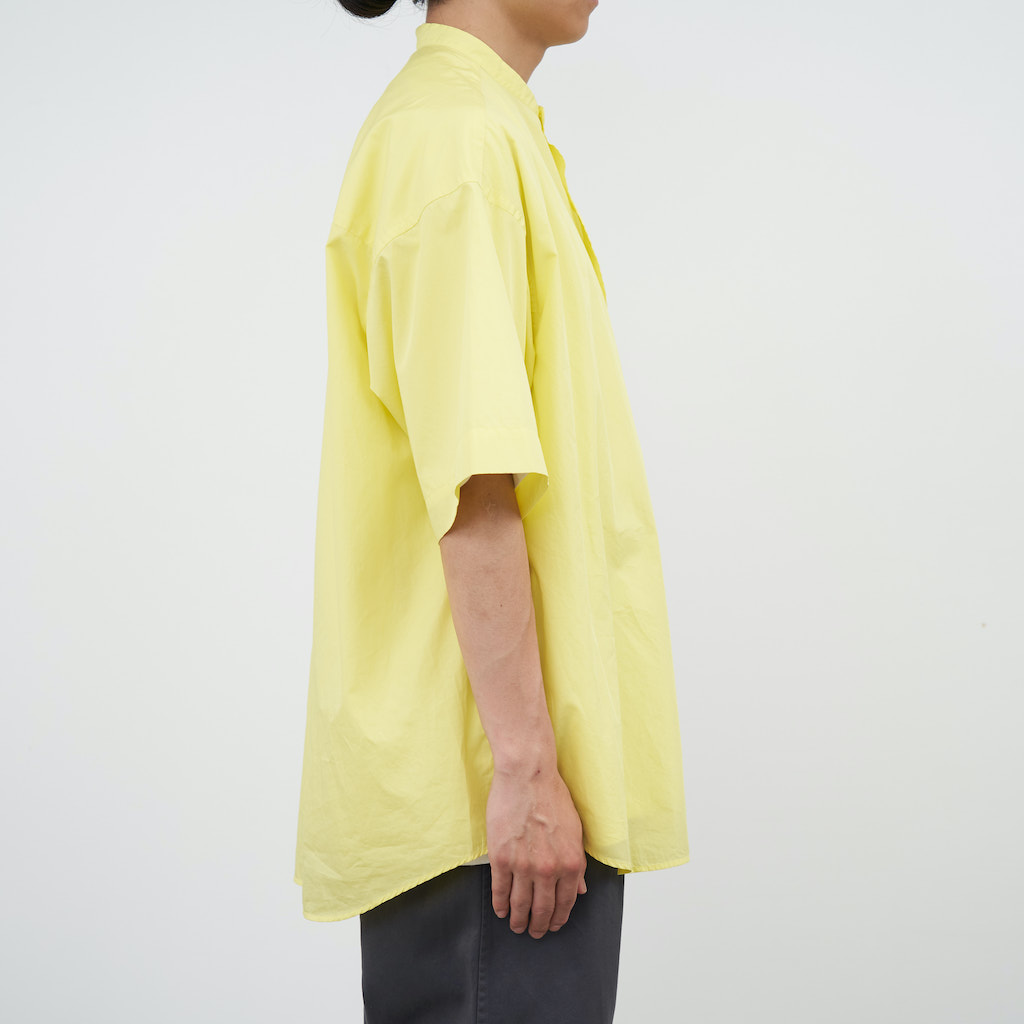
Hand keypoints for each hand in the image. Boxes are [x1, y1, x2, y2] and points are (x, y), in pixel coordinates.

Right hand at [486, 762, 587, 938]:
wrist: (528, 776)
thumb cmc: (552, 796)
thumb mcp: (575, 830)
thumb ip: (577, 863)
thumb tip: (580, 889)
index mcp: (571, 863)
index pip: (566, 902)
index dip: (559, 918)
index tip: (554, 925)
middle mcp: (550, 869)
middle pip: (543, 909)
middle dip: (539, 925)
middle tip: (534, 932)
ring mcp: (524, 866)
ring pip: (520, 905)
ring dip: (518, 920)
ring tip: (516, 926)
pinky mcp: (502, 858)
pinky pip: (501, 890)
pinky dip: (500, 905)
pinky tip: (501, 910)